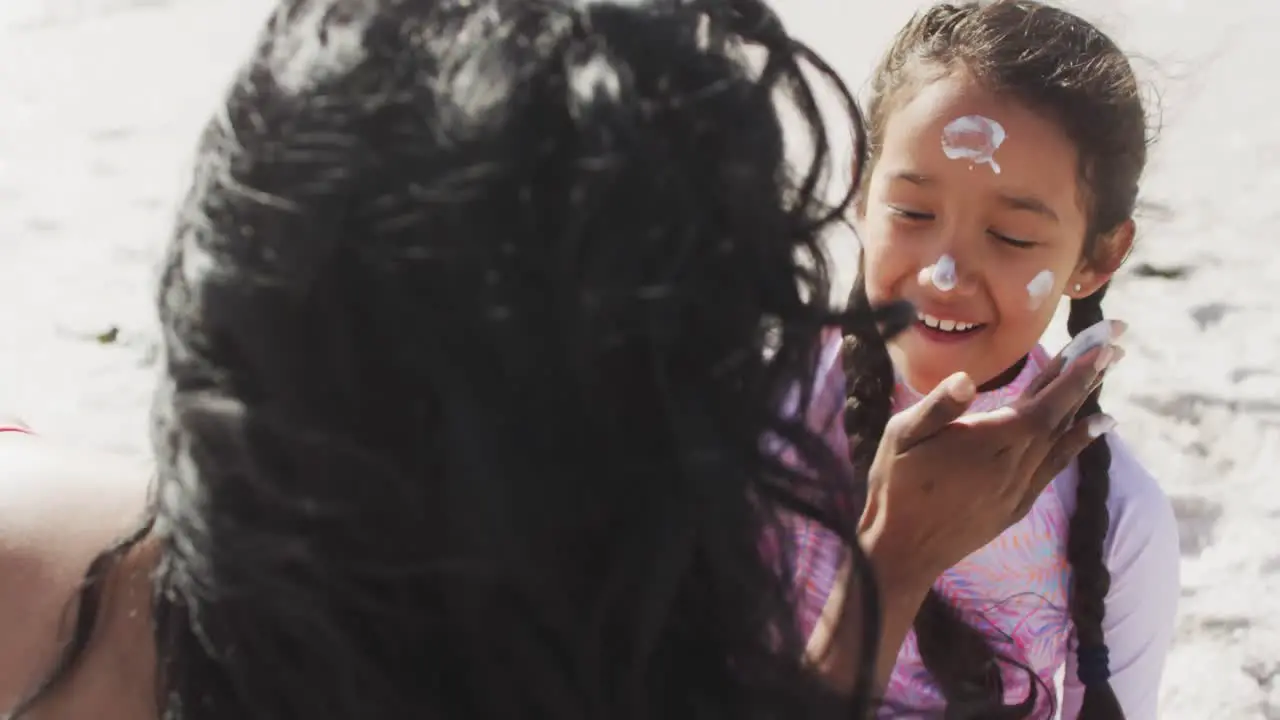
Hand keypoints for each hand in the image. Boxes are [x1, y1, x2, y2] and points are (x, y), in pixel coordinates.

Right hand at [858, 330, 1122, 595]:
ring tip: (1107, 372)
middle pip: (1061, 415)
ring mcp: (1019, 488)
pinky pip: (1057, 465)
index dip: (1075, 373)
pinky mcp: (1017, 505)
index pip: (1045, 402)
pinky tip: (1095, 425)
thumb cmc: (895, 487)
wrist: (902, 551)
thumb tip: (965, 378)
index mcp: (989, 441)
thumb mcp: (901, 438)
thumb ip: (937, 407)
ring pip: (1062, 437)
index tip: (1103, 345)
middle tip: (1116, 344)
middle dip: (1088, 376)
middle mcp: (1015, 464)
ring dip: (1085, 403)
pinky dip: (1078, 441)